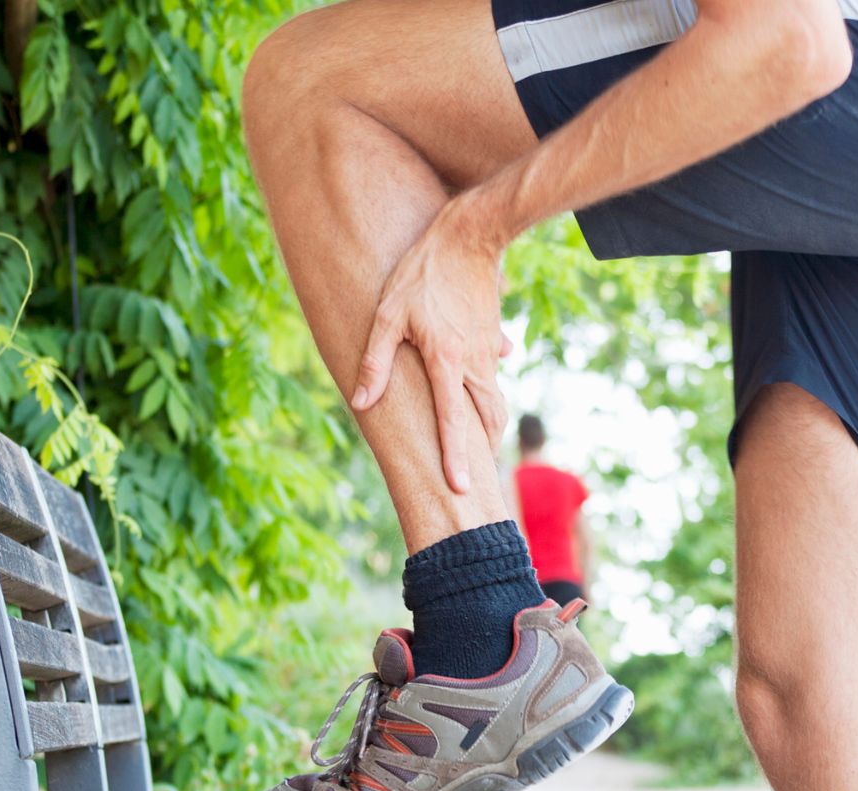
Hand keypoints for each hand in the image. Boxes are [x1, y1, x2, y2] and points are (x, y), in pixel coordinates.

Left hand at [353, 200, 513, 492]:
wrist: (469, 235)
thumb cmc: (421, 272)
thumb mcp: (387, 313)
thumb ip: (375, 362)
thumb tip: (362, 405)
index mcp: (447, 361)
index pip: (454, 422)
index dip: (457, 458)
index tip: (460, 488)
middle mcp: (476, 362)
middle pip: (488, 419)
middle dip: (482, 450)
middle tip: (474, 476)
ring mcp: (490, 350)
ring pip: (494, 398)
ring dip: (487, 424)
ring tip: (477, 446)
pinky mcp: (494, 336)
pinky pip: (493, 370)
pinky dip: (487, 386)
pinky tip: (478, 382)